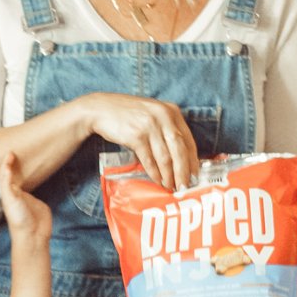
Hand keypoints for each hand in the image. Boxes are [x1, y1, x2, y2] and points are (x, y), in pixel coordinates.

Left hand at [0, 150, 49, 246]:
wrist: (33, 235)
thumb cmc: (19, 219)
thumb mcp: (11, 199)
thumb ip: (8, 183)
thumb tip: (7, 166)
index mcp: (8, 192)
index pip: (5, 173)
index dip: (6, 162)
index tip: (11, 152)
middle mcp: (17, 194)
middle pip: (15, 175)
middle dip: (15, 164)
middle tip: (18, 150)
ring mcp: (28, 198)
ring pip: (27, 180)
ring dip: (27, 170)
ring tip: (29, 157)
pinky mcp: (39, 202)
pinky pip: (39, 187)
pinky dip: (39, 179)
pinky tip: (42, 173)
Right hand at [80, 91, 200, 190]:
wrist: (101, 109)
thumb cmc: (128, 114)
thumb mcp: (153, 114)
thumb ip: (167, 128)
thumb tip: (181, 157)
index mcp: (171, 111)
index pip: (188, 139)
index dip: (193, 160)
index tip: (195, 175)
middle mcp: (163, 116)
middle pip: (179, 150)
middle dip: (183, 172)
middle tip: (185, 187)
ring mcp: (150, 126)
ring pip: (165, 157)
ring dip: (169, 176)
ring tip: (170, 186)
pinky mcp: (136, 136)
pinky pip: (149, 160)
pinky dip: (154, 173)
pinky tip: (157, 181)